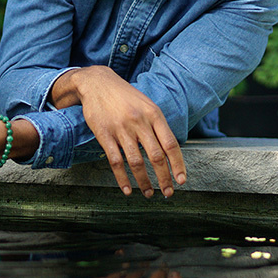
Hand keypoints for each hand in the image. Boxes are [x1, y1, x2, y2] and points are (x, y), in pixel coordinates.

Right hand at [56, 67, 184, 198]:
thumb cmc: (124, 96)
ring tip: (148, 194)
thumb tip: (169, 150)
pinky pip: (115, 161)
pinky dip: (122, 178)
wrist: (97, 83)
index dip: (178, 165)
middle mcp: (139, 122)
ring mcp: (121, 129)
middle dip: (164, 178)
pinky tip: (127, 189)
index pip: (171, 144)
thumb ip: (157, 125)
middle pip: (156, 156)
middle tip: (167, 193)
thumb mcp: (146, 104)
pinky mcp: (104, 134)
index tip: (181, 181)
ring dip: (143, 182)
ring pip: (136, 162)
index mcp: (154, 114)